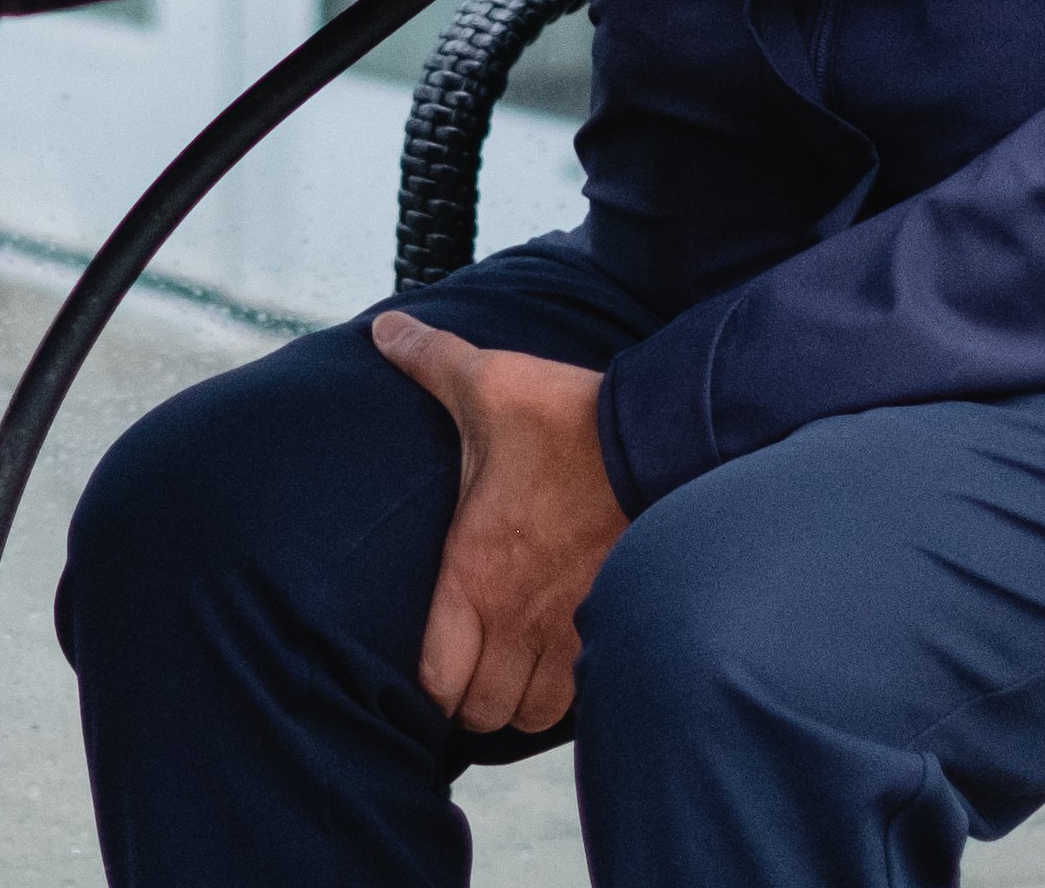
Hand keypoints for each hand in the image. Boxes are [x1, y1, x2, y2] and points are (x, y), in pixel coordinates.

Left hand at [372, 312, 625, 737]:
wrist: (660, 439)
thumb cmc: (565, 419)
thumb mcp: (486, 383)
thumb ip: (428, 359)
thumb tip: (384, 328)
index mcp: (474, 573)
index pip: (435, 680)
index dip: (426, 682)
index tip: (430, 657)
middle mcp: (519, 618)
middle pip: (481, 712)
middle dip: (470, 700)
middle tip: (469, 667)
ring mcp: (572, 630)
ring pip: (533, 715)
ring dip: (518, 701)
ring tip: (510, 670)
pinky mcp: (615, 623)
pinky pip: (586, 695)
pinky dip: (568, 693)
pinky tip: (559, 660)